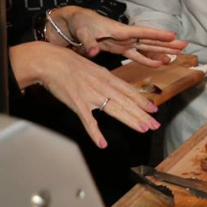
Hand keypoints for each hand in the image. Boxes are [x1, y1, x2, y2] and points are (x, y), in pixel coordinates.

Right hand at [10, 42, 160, 148]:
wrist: (51, 62)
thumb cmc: (70, 63)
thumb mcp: (94, 69)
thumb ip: (105, 79)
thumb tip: (115, 87)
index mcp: (108, 77)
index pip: (130, 91)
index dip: (143, 101)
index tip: (154, 109)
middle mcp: (104, 87)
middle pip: (127, 102)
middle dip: (143, 114)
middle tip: (155, 124)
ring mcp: (92, 96)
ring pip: (116, 110)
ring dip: (131, 120)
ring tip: (143, 129)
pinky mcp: (78, 104)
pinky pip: (89, 122)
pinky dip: (95, 133)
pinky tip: (102, 143)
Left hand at [53, 6, 187, 66]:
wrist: (71, 24)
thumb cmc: (79, 23)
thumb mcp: (83, 32)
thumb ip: (89, 42)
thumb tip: (93, 52)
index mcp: (120, 30)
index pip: (143, 33)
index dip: (158, 35)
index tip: (173, 36)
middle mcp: (126, 37)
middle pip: (150, 41)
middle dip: (167, 44)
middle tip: (184, 46)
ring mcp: (124, 43)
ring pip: (147, 48)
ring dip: (161, 52)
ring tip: (176, 56)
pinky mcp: (118, 49)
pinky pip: (136, 56)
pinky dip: (147, 60)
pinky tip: (158, 64)